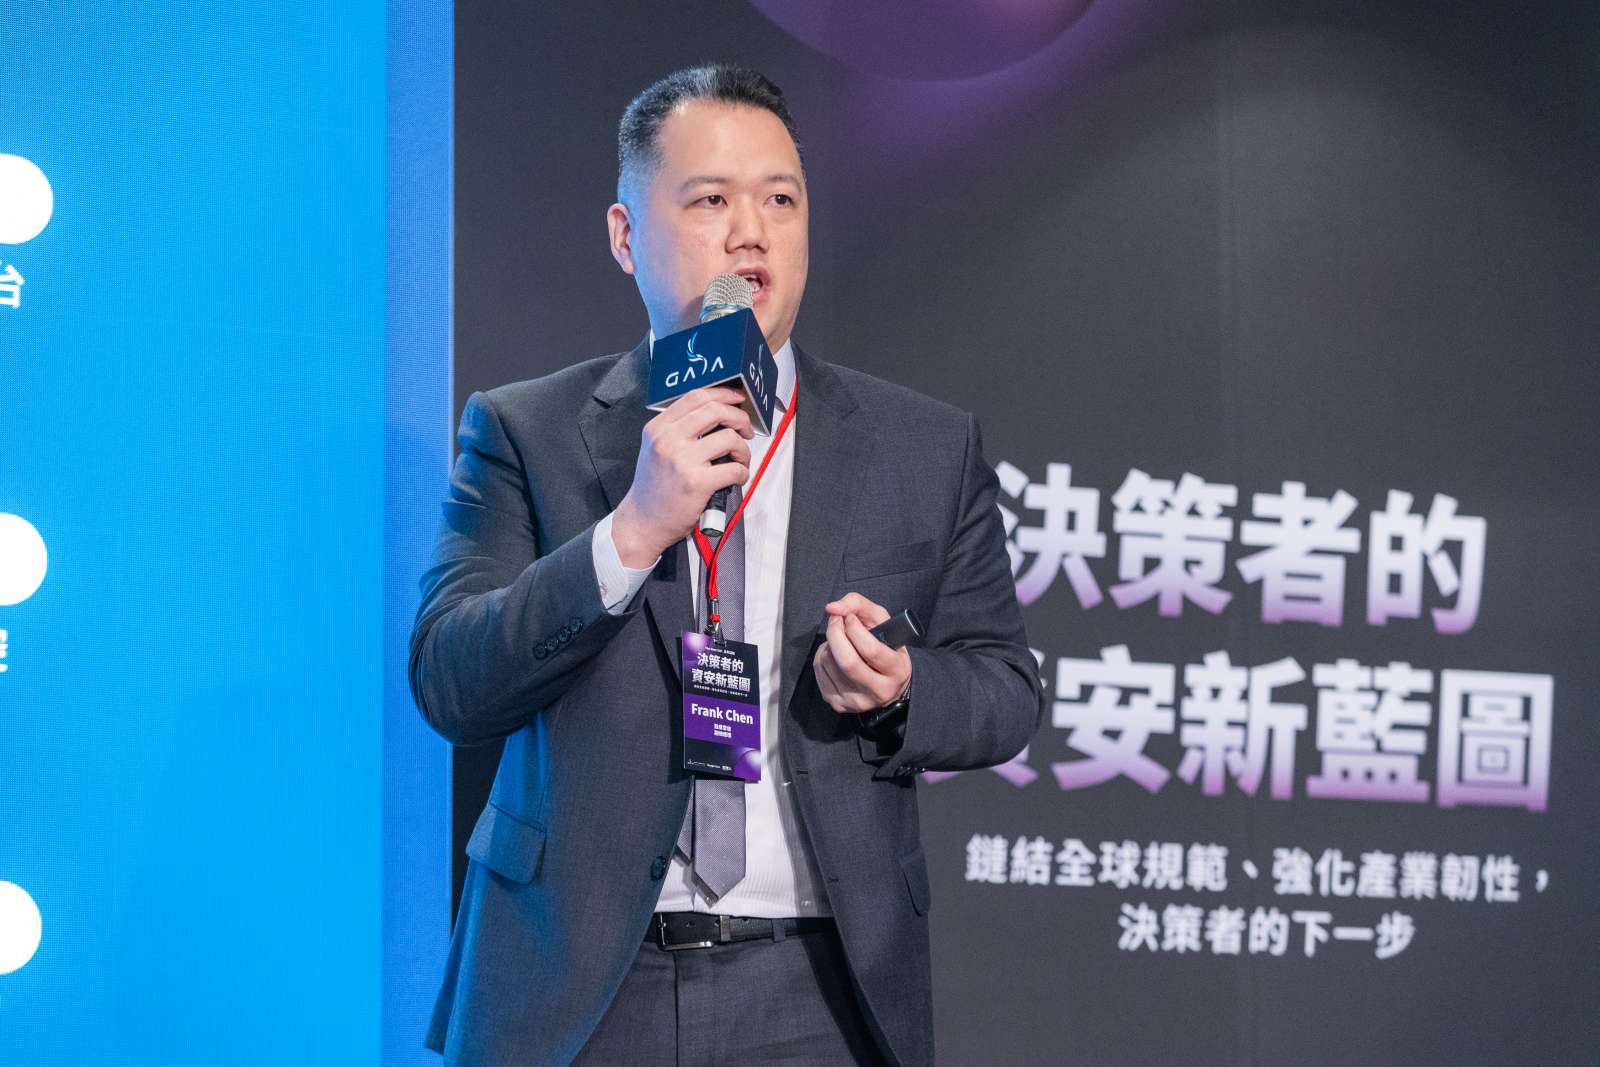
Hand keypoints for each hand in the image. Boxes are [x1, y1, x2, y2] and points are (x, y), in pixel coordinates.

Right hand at [613, 386, 752, 565]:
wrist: (643, 521)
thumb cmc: (653, 488)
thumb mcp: (655, 448)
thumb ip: (678, 429)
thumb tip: (717, 413)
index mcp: (658, 428)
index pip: (696, 397)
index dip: (723, 394)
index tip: (737, 400)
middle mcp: (668, 440)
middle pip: (716, 410)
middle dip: (739, 417)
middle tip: (745, 430)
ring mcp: (682, 460)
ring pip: (729, 438)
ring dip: (743, 449)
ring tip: (739, 460)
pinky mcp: (696, 482)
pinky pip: (734, 468)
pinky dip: (742, 472)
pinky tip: (735, 478)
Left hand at [811, 592, 911, 713]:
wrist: (887, 684)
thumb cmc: (885, 646)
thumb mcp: (882, 621)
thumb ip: (858, 605)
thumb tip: (833, 608)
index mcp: (896, 670)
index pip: (871, 650)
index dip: (854, 628)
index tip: (850, 618)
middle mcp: (879, 690)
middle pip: (847, 662)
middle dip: (835, 634)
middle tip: (836, 621)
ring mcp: (858, 701)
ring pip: (829, 664)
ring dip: (828, 644)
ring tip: (839, 640)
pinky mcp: (839, 704)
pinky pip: (819, 672)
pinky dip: (822, 656)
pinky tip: (833, 654)